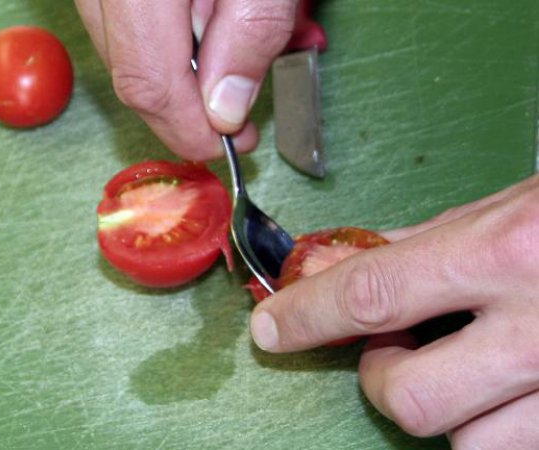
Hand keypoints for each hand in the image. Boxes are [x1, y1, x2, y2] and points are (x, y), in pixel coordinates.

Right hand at [75, 0, 301, 159]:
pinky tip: (203, 24)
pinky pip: (120, 26)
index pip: (148, 83)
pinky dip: (162, 42)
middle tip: (236, 115)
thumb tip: (226, 109)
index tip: (233, 142)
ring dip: (176, 73)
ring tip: (228, 56)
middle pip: (129, 74)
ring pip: (122, 53)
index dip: (190, 128)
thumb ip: (250, 33)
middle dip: (187, 108)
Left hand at [250, 175, 538, 447]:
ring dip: (447, 409)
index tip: (272, 327)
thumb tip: (343, 262)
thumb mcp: (502, 211)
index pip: (371, 293)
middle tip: (397, 347)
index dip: (306, 315)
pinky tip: (505, 386)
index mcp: (503, 251)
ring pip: (466, 442)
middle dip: (379, 377)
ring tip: (467, 367)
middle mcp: (536, 326)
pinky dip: (493, 425)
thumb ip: (420, 243)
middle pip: (407, 394)